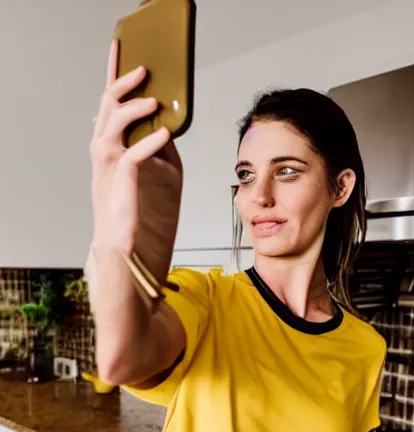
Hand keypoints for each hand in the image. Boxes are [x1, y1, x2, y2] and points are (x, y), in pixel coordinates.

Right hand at [89, 40, 182, 284]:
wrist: (125, 251)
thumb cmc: (139, 214)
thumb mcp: (156, 176)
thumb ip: (159, 151)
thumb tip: (170, 130)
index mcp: (110, 151)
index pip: (109, 109)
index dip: (115, 83)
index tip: (123, 59)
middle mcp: (103, 156)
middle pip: (107, 110)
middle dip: (123, 84)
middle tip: (143, 69)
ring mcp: (107, 170)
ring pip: (112, 128)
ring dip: (134, 110)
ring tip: (155, 100)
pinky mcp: (120, 186)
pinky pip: (131, 157)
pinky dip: (148, 143)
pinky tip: (164, 134)